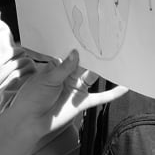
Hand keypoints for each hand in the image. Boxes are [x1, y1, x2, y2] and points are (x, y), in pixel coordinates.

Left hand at [4, 51, 125, 141]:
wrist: (31, 121)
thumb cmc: (33, 96)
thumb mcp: (47, 78)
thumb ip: (64, 68)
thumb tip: (76, 52)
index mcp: (58, 66)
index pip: (71, 53)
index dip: (80, 45)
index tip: (90, 33)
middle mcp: (69, 76)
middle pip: (85, 64)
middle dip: (94, 55)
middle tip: (109, 42)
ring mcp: (77, 89)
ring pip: (93, 77)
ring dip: (104, 70)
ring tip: (119, 59)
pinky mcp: (82, 102)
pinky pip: (99, 98)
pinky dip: (112, 94)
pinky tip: (124, 88)